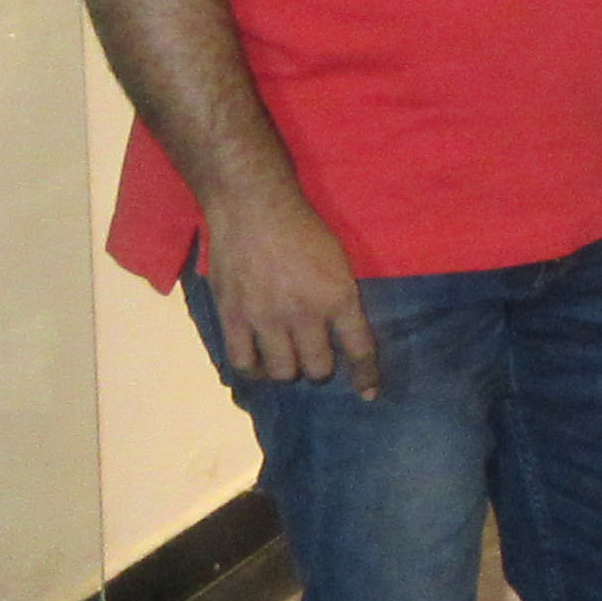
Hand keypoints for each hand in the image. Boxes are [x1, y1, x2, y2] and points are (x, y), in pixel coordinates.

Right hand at [203, 189, 380, 397]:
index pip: (359, 349)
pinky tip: (258, 362)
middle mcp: (305, 314)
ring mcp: (266, 319)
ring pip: (283, 372)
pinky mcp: (233, 317)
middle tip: (315, 357)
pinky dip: (254, 369)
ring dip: (289, 369)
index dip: (366, 376)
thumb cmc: (302, 227)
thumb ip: (341, 297)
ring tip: (287, 357)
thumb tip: (344, 330)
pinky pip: (244, 362)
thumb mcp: (337, 260)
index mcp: (338, 297)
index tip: (368, 393)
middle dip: (321, 367)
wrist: (252, 207)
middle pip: (318, 368)